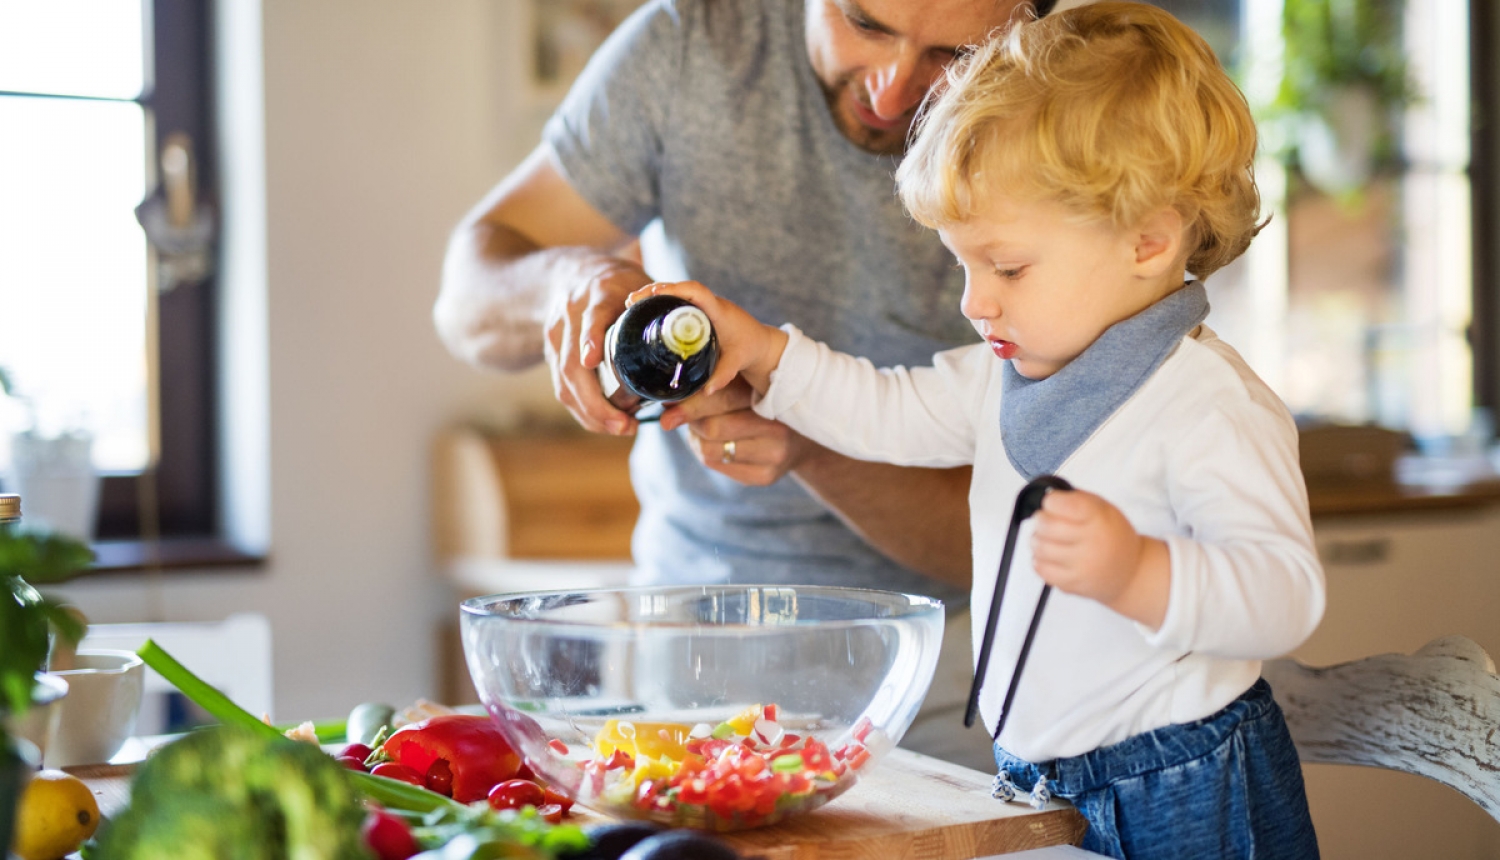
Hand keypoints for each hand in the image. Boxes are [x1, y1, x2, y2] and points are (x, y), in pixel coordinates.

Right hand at [544, 254, 653, 434]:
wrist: (572, 273)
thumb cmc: (620, 283)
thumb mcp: (640, 284)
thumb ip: (663, 306)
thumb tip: (697, 338)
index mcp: (597, 295)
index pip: (590, 318)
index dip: (590, 340)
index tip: (594, 361)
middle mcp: (570, 315)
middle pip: (572, 364)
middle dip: (595, 401)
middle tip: (625, 425)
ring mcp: (557, 336)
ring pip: (564, 381)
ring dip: (590, 412)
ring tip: (621, 428)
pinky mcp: (552, 353)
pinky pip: (562, 387)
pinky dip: (582, 409)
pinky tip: (604, 423)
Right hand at [628, 281, 787, 394]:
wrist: (761, 343)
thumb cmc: (750, 349)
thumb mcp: (737, 362)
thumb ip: (723, 376)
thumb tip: (707, 391)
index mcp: (718, 310)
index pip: (696, 291)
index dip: (674, 290)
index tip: (654, 295)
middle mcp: (710, 303)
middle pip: (679, 287)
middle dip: (654, 291)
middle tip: (632, 301)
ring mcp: (704, 305)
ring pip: (676, 292)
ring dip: (655, 295)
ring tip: (631, 304)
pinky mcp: (699, 311)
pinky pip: (678, 301)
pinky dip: (661, 303)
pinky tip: (644, 311)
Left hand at [659, 379, 812, 485]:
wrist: (805, 437)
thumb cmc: (767, 403)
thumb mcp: (751, 386)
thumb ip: (719, 386)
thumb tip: (669, 398)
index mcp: (773, 397)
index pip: (722, 399)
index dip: (690, 402)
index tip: (666, 403)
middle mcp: (777, 429)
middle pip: (712, 428)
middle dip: (689, 420)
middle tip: (674, 413)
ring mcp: (774, 457)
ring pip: (710, 450)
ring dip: (695, 438)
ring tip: (698, 426)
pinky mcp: (766, 477)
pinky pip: (718, 465)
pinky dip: (706, 451)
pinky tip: (712, 442)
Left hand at [1030, 489, 1168, 626]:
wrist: (1130, 573)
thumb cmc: (1113, 535)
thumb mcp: (1104, 509)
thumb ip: (1078, 500)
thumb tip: (1049, 499)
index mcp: (1099, 519)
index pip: (1063, 505)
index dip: (1052, 501)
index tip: (1053, 502)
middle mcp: (1091, 543)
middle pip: (1046, 526)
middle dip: (1041, 519)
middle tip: (1045, 520)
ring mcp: (1081, 567)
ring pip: (1040, 548)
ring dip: (1038, 539)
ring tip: (1048, 538)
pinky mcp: (1071, 584)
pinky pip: (1041, 569)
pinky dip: (1040, 559)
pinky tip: (1050, 556)